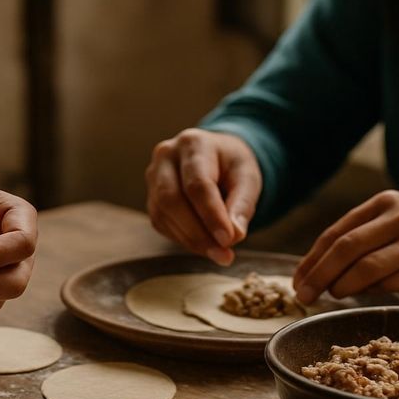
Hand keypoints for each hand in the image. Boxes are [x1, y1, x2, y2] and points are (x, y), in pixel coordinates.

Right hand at [145, 129, 262, 265]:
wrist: (216, 157)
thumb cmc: (232, 166)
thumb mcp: (248, 177)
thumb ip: (242, 205)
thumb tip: (234, 236)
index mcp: (193, 143)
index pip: (197, 184)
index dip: (211, 215)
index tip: (228, 240)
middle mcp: (165, 156)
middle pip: (171, 199)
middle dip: (197, 232)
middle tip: (223, 254)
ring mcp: (152, 177)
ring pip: (162, 214)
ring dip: (190, 240)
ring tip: (218, 253)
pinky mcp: (151, 197)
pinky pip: (161, 223)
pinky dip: (183, 239)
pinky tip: (203, 244)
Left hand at [293, 190, 398, 307]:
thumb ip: (364, 238)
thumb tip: (321, 270)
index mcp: (387, 201)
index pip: (337, 232)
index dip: (312, 259)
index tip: (297, 280)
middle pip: (346, 248)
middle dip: (319, 275)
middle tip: (303, 296)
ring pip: (367, 267)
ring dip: (341, 286)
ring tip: (330, 296)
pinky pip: (392, 283)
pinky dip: (370, 292)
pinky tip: (361, 295)